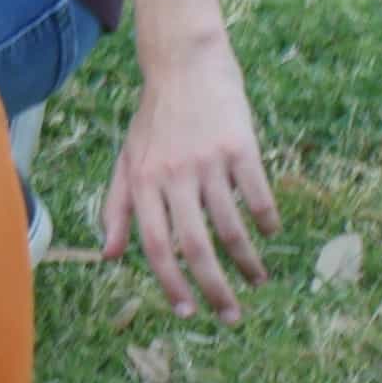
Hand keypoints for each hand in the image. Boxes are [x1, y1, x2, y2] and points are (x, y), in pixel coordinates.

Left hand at [96, 37, 274, 321]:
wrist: (184, 66)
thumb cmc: (154, 121)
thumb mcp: (126, 161)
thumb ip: (118, 208)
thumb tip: (110, 257)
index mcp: (142, 183)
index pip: (154, 245)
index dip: (169, 282)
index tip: (186, 311)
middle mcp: (172, 176)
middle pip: (195, 245)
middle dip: (214, 288)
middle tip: (231, 317)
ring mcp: (207, 162)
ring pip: (231, 227)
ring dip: (248, 262)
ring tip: (258, 280)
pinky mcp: (240, 148)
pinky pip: (257, 195)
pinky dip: (267, 220)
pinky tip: (271, 234)